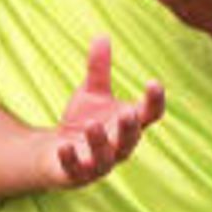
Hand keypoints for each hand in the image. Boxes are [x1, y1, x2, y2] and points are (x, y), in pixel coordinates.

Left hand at [46, 36, 164, 187]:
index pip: (149, 115)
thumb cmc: (83, 121)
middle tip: (128, 112)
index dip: (154, 101)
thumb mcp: (91, 93)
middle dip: (129, 127)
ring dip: (100, 142)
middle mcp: (118, 147)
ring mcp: (98, 165)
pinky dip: (71, 160)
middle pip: (130, 140)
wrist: (56, 154)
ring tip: (93, 125)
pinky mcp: (76, 175)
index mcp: (128, 125)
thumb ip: (98, 69)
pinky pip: (76, 170)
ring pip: (105, 159)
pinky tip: (64, 147)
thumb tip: (102, 35)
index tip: (154, 82)